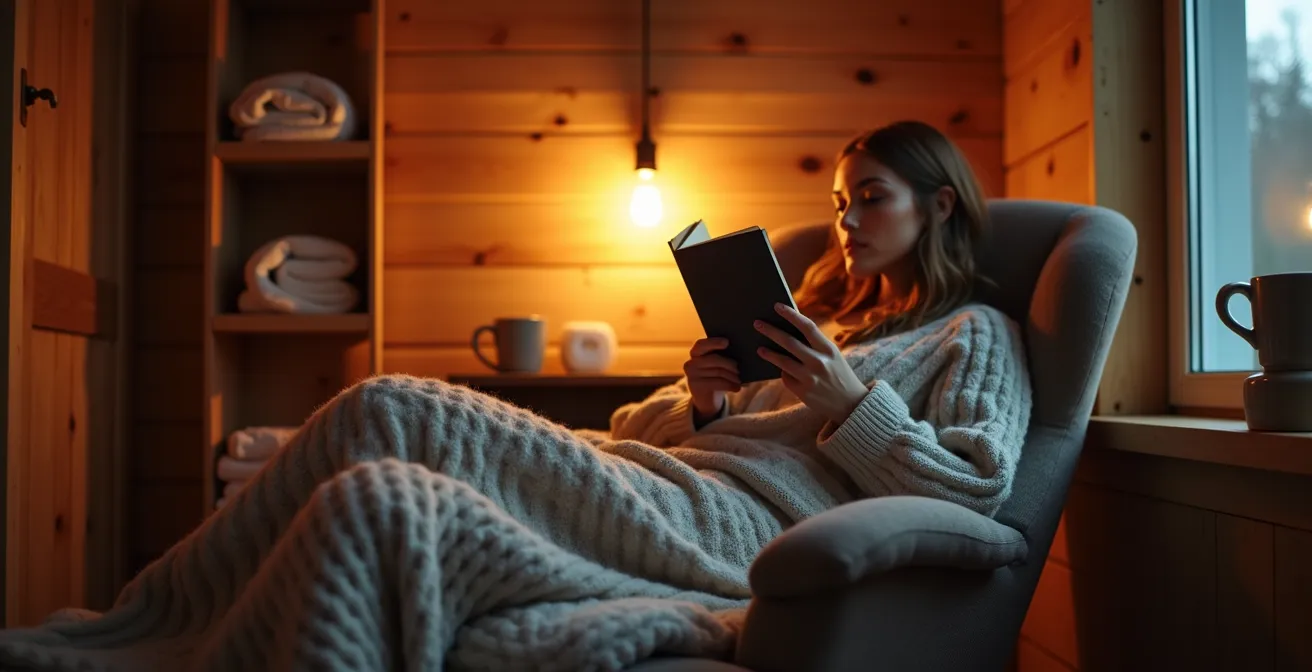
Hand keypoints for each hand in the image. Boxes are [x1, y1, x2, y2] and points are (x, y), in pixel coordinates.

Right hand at [683, 337, 740, 417]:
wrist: (708, 398)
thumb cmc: (716, 376)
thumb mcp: (718, 365)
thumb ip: (723, 356)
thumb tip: (740, 354)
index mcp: (696, 352)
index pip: (702, 344)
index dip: (714, 342)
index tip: (727, 342)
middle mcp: (690, 363)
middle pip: (714, 359)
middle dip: (729, 363)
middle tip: (739, 369)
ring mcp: (692, 375)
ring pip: (718, 372)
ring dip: (732, 376)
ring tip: (739, 380)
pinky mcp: (696, 387)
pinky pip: (718, 383)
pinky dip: (730, 385)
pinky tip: (737, 388)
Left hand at [754, 303, 869, 424]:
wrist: (851, 404)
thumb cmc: (838, 374)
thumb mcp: (832, 356)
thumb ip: (814, 345)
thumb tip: (787, 331)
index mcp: (828, 349)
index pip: (807, 327)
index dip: (791, 315)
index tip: (777, 306)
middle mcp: (819, 362)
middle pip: (789, 343)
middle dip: (770, 331)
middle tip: (757, 323)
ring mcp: (810, 378)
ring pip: (782, 361)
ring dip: (768, 354)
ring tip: (759, 349)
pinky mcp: (803, 393)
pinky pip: (786, 378)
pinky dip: (784, 373)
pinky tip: (782, 371)